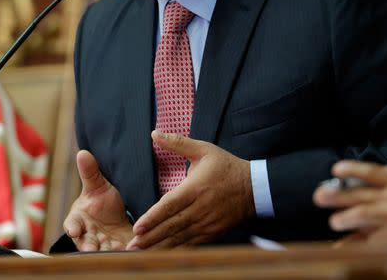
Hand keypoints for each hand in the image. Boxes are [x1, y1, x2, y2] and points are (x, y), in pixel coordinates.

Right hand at [62, 150, 132, 250]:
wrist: (117, 218)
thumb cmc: (101, 202)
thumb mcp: (97, 186)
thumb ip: (90, 172)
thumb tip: (82, 152)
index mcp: (78, 221)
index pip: (72, 225)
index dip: (72, 228)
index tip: (74, 231)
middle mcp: (88, 237)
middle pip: (86, 244)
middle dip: (89, 247)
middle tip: (92, 249)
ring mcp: (104, 246)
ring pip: (104, 253)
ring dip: (109, 252)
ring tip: (116, 251)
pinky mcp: (120, 251)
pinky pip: (122, 254)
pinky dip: (128, 253)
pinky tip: (135, 250)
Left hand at [126, 131, 253, 248]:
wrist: (255, 188)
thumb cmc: (226, 167)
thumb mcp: (203, 150)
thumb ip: (178, 143)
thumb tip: (154, 133)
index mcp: (195, 189)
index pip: (169, 206)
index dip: (152, 218)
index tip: (138, 227)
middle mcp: (200, 209)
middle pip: (171, 226)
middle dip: (151, 237)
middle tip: (132, 246)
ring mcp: (207, 223)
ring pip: (180, 238)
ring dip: (160, 246)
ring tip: (141, 253)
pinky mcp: (212, 232)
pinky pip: (192, 243)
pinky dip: (176, 249)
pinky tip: (163, 254)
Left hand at [313, 160, 386, 243]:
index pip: (372, 173)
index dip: (352, 169)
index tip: (335, 168)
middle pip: (358, 195)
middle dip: (336, 196)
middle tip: (319, 196)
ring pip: (360, 216)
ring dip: (343, 218)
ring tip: (334, 221)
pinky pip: (368, 241)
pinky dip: (353, 245)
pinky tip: (339, 248)